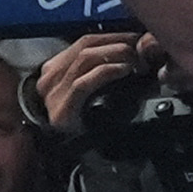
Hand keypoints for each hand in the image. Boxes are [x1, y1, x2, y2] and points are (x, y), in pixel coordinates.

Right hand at [30, 30, 159, 139]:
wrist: (56, 155)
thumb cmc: (75, 124)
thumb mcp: (81, 94)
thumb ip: (94, 74)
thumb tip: (127, 57)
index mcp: (54, 68)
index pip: (84, 41)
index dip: (113, 36)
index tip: (136, 37)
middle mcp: (50, 75)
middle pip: (86, 45)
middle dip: (118, 42)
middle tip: (142, 47)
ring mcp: (53, 91)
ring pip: (86, 59)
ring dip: (116, 54)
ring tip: (136, 59)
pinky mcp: (61, 108)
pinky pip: (84, 82)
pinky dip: (107, 72)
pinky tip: (124, 70)